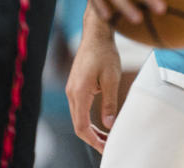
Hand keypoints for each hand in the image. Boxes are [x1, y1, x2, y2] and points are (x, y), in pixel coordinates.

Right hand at [66, 13, 120, 152]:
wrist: (96, 34)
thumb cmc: (105, 53)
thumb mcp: (111, 79)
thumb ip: (109, 103)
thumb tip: (109, 125)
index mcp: (79, 92)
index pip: (82, 126)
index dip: (93, 140)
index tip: (106, 148)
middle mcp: (72, 92)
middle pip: (78, 124)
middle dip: (93, 138)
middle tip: (108, 146)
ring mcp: (72, 89)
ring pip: (78, 117)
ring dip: (91, 129)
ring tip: (107, 138)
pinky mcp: (75, 85)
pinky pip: (80, 108)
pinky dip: (88, 119)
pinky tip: (101, 122)